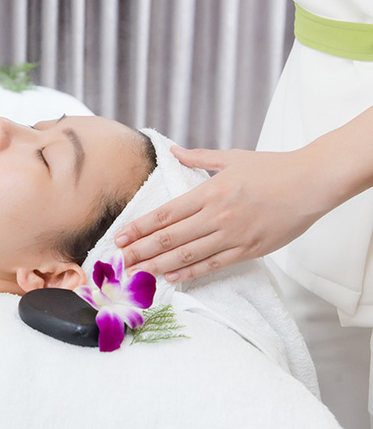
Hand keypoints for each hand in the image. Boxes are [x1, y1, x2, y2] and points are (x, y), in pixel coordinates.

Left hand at [116, 146, 326, 281]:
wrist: (311, 183)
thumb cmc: (272, 168)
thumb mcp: (231, 158)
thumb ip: (198, 158)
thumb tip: (172, 150)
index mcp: (209, 192)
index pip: (164, 214)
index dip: (139, 228)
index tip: (119, 237)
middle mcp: (216, 215)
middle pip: (170, 238)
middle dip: (140, 251)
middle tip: (118, 262)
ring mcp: (232, 235)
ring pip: (187, 255)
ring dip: (158, 266)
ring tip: (136, 274)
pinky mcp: (249, 250)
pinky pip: (213, 265)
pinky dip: (190, 273)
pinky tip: (171, 277)